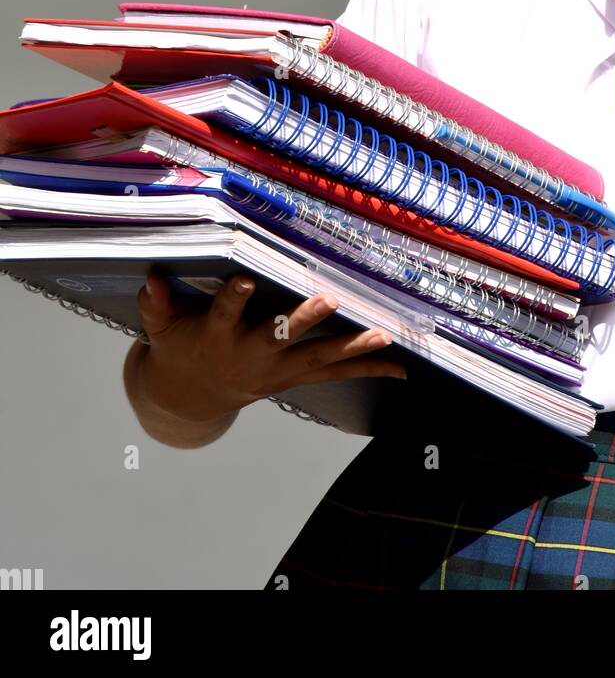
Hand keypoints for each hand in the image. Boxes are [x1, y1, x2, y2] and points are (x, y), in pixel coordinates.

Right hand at [134, 273, 407, 424]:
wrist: (193, 399)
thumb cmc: (180, 350)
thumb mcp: (161, 331)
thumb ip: (157, 306)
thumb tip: (150, 279)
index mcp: (218, 339)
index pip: (224, 315)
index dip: (233, 299)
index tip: (243, 278)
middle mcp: (252, 356)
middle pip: (280, 336)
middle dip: (304, 319)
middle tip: (328, 299)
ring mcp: (278, 371)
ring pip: (318, 358)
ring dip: (352, 346)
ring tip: (383, 336)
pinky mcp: (297, 378)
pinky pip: (336, 374)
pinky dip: (368, 370)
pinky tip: (400, 368)